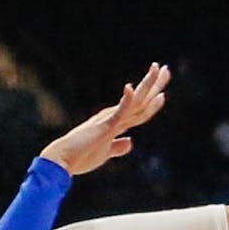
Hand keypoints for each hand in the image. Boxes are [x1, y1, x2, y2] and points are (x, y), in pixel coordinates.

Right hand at [39, 62, 169, 175]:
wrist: (62, 160)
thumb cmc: (80, 157)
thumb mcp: (104, 153)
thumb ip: (117, 147)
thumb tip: (130, 142)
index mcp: (114, 123)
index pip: (138, 110)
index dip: (152, 100)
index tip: (162, 90)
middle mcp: (113, 117)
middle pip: (140, 100)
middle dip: (154, 85)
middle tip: (166, 69)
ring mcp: (110, 120)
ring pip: (135, 101)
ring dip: (147, 85)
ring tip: (158, 69)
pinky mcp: (104, 126)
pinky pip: (119, 112)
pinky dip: (126, 100)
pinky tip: (130, 87)